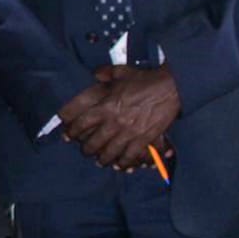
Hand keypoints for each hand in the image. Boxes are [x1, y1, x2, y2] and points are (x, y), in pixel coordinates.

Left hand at [62, 64, 180, 169]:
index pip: (80, 122)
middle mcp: (114, 122)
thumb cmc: (145, 79)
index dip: (70, 130)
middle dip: (85, 149)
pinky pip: (129, 156)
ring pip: (109, 153)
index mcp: (105, 106)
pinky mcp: (143, 139)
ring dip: (102, 159)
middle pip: (92, 142)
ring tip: (99, 160)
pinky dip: (123, 163)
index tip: (67, 134)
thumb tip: (95, 74)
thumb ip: (105, 73)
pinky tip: (120, 165)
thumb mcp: (121, 72)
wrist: (171, 87)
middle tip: (84, 150)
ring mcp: (128, 132)